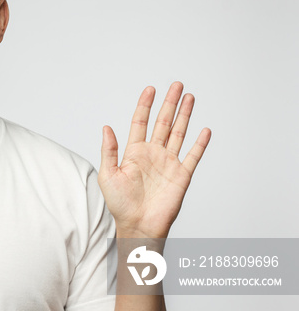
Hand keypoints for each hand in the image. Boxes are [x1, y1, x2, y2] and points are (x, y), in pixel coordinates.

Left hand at [98, 82, 211, 238]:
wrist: (137, 225)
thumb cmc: (120, 204)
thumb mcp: (108, 175)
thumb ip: (109, 150)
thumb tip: (106, 127)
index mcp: (134, 152)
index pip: (141, 122)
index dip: (145, 105)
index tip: (150, 89)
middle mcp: (153, 154)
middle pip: (162, 122)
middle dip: (169, 103)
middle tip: (176, 85)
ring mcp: (168, 163)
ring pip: (178, 133)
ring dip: (184, 115)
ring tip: (189, 97)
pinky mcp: (181, 175)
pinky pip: (193, 156)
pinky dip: (200, 143)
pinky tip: (204, 130)